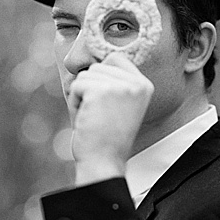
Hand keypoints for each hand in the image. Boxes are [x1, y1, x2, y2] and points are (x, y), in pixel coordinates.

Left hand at [67, 52, 153, 183]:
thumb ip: (111, 81)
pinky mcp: (101, 91)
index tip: (106, 103)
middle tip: (100, 115)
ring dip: (81, 97)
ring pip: (85, 75)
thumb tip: (80, 58)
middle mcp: (136, 83)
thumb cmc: (106, 136)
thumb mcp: (117, 103)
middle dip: (90, 90)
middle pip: (97, 67)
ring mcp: (120, 86)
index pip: (115, 58)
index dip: (102, 78)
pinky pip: (76, 86)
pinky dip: (75, 103)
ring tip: (94, 117)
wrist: (104, 161)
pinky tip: (87, 119)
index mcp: (144, 85)